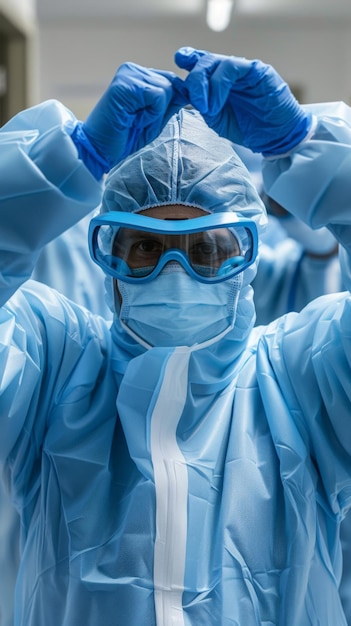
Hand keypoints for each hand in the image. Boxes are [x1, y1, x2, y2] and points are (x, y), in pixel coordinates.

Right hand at [72, 62, 187, 175]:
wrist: (101, 150)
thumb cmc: (126, 137)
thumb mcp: (155, 119)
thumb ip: (171, 104)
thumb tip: (190, 92)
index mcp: (140, 76)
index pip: (171, 80)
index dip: (173, 101)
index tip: (154, 119)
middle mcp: (133, 70)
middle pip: (171, 83)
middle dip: (162, 108)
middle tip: (140, 121)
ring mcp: (128, 74)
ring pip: (165, 88)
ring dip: (155, 111)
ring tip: (136, 119)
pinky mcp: (124, 84)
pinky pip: (156, 95)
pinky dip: (151, 112)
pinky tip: (134, 118)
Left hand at [174, 46, 311, 155]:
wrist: (276, 137)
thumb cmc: (248, 128)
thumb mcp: (218, 120)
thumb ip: (203, 105)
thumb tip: (188, 94)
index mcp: (219, 81)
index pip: (201, 63)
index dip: (188, 59)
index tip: (178, 62)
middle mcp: (230, 72)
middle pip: (204, 62)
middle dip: (194, 81)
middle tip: (194, 101)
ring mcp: (243, 69)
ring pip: (216, 62)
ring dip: (205, 85)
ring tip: (207, 107)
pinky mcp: (257, 70)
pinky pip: (232, 67)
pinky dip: (219, 84)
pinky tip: (216, 103)